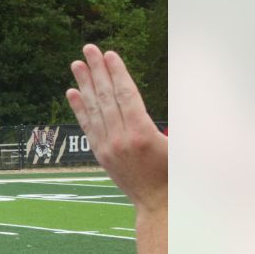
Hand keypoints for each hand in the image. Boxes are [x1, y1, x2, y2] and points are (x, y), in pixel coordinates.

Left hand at [66, 45, 166, 214]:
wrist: (160, 204)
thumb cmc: (179, 174)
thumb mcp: (183, 146)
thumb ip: (181, 122)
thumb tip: (168, 97)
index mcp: (142, 134)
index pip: (126, 96)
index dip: (117, 73)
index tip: (109, 54)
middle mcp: (120, 139)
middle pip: (106, 98)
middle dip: (97, 71)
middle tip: (88, 48)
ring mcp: (107, 147)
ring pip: (94, 110)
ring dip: (84, 84)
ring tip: (76, 63)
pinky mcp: (100, 154)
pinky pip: (87, 126)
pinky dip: (79, 108)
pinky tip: (71, 93)